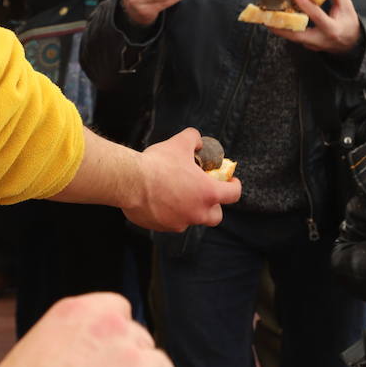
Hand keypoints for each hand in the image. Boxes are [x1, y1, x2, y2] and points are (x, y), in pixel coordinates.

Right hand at [124, 128, 240, 231]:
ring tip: (178, 194)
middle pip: (215, 216)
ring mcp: (179, 223)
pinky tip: (159, 199)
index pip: (233, 194)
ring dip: (190, 209)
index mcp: (207, 193)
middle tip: (205, 192)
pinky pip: (170, 222)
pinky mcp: (161, 227)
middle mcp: (196, 213)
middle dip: (214, 206)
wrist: (130, 181)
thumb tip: (198, 141)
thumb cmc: (158, 163)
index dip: (234, 186)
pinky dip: (169, 213)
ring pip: (191, 219)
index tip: (230, 181)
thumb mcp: (180, 142)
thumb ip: (194, 139)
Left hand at [268, 0, 360, 53]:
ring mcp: (312, 45)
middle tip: (268, 15)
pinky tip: (278, 18)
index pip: (317, 16)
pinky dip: (285, 26)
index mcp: (332, 29)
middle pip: (296, 35)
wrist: (349, 44)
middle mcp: (320, 39)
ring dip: (278, 27)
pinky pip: (294, 35)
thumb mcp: (347, 6)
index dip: (306, 4)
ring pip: (291, 37)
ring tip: (267, 16)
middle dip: (280, 26)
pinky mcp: (307, 45)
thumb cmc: (347, 24)